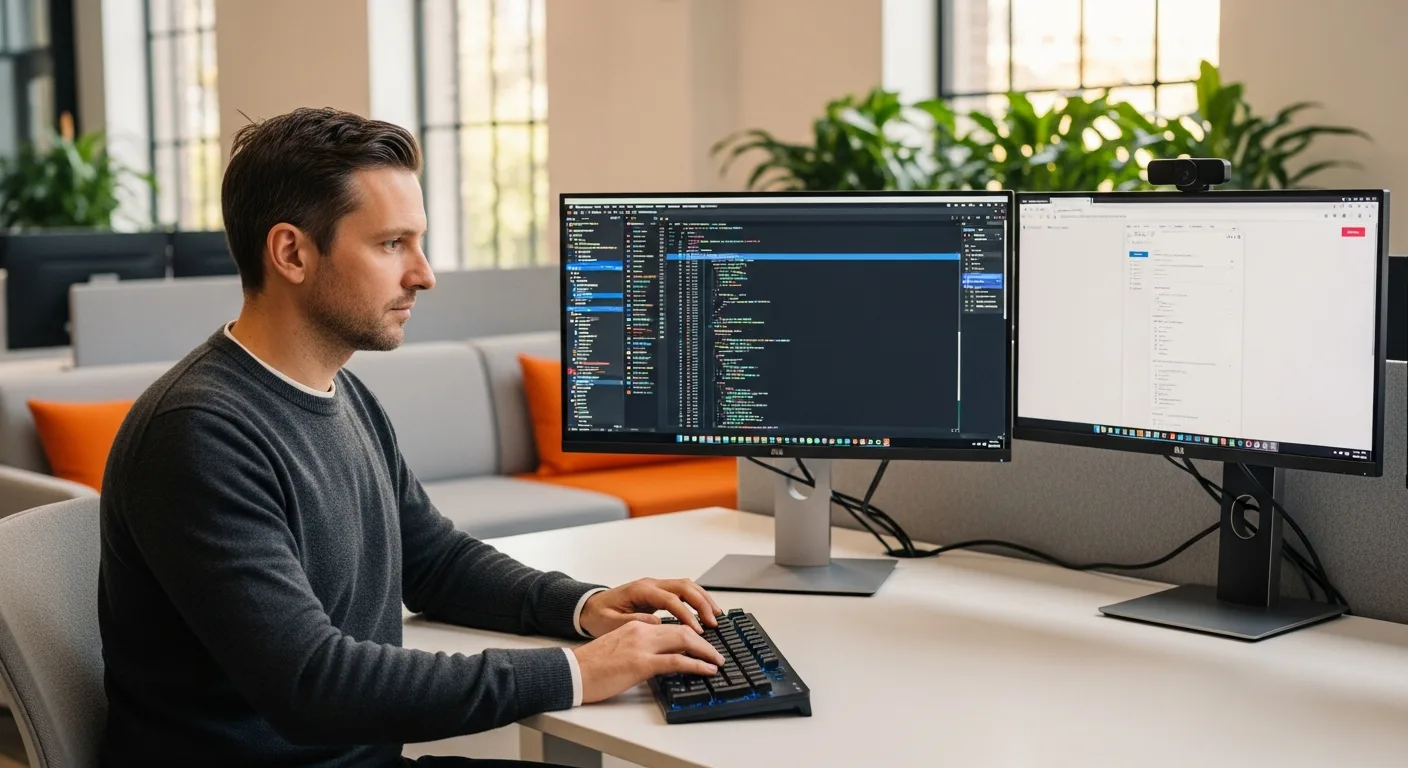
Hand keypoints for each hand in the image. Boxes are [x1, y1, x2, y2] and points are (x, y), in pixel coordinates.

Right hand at [571, 621, 725, 703]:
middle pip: (683, 629)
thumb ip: (639, 644)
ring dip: (706, 650)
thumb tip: (658, 655)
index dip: (691, 632)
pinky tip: (707, 669)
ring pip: (685, 639)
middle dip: (705, 640)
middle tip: (717, 651)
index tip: (703, 641)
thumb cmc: (590, 665)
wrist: (570, 672)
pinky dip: (697, 664)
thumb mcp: (619, 647)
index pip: (671, 624)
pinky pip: (677, 661)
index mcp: (636, 625)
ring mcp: (642, 646)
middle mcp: (641, 630)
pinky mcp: (641, 663)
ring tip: (717, 661)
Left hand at [579, 578, 722, 637]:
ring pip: (687, 586)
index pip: (671, 600)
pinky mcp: (658, 592)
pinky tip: (705, 612)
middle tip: (713, 623)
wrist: (589, 607)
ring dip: (703, 599)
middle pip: (684, 587)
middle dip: (702, 604)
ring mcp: (656, 586)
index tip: (697, 631)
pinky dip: (697, 600)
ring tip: (716, 616)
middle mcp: (651, 584)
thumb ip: (634, 622)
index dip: (687, 615)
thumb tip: (657, 624)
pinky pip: (683, 592)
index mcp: (640, 591)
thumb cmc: (598, 616)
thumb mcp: (611, 623)